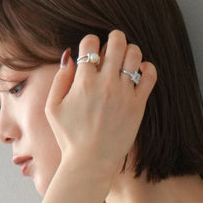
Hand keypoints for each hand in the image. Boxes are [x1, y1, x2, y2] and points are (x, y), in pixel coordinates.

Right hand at [44, 30, 156, 181]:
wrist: (90, 164)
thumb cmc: (69, 138)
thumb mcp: (52, 109)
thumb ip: (59, 79)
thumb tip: (70, 57)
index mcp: (83, 82)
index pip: (90, 42)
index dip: (90, 43)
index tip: (91, 54)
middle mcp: (105, 84)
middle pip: (117, 41)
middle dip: (114, 39)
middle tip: (112, 50)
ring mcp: (123, 94)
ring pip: (135, 54)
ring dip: (130, 52)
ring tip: (125, 63)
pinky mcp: (137, 105)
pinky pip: (150, 75)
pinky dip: (146, 68)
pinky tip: (138, 74)